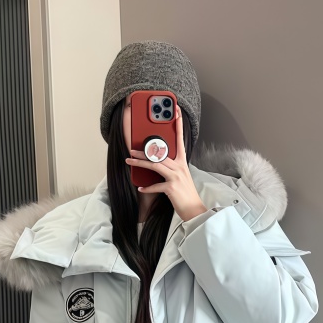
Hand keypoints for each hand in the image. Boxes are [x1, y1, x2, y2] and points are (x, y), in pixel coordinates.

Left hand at [124, 103, 207, 221]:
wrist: (194, 210)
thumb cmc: (185, 193)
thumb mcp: (180, 176)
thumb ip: (171, 168)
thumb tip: (157, 162)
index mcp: (182, 163)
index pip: (180, 140)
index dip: (178, 126)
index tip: (176, 113)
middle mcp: (179, 167)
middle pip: (159, 154)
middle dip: (144, 151)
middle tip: (131, 149)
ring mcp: (176, 177)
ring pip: (155, 165)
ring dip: (140, 163)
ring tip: (129, 161)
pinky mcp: (171, 188)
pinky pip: (156, 186)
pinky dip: (147, 188)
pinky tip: (140, 188)